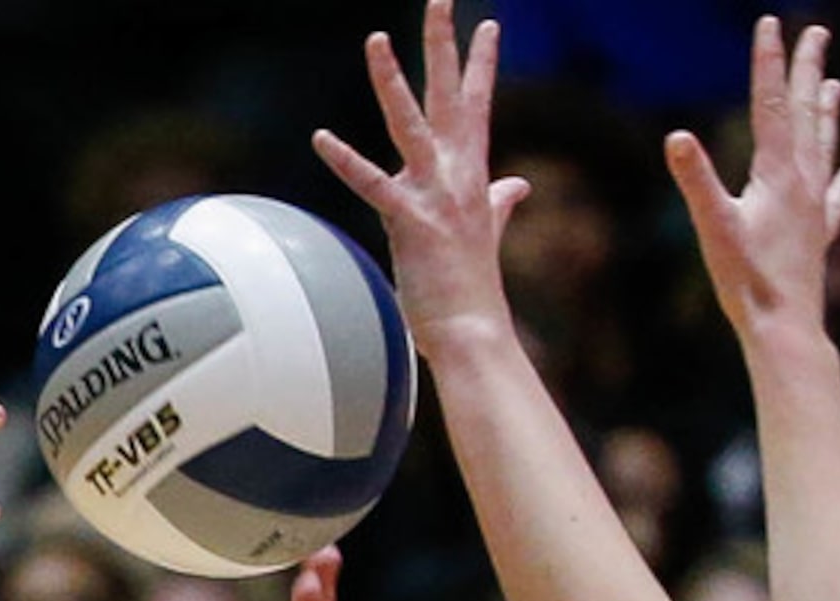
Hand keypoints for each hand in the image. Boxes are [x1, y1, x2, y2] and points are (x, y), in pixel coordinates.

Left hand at [311, 0, 526, 357]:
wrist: (474, 332)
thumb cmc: (472, 287)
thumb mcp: (487, 232)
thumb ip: (501, 202)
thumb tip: (518, 184)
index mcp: (474, 174)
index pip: (477, 106)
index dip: (480, 65)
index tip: (488, 25)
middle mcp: (458, 175)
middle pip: (448, 95)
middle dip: (443, 45)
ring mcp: (435, 195)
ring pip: (411, 124)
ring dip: (392, 80)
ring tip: (375, 39)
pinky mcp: (410, 221)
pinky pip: (373, 184)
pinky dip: (346, 160)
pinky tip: (321, 137)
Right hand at [663, 18, 839, 344]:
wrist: (786, 329)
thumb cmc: (746, 283)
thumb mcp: (713, 229)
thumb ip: (695, 180)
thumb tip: (676, 137)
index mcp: (777, 174)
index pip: (772, 104)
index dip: (769, 62)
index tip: (772, 23)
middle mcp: (804, 183)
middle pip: (806, 114)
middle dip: (808, 70)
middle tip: (817, 32)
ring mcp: (814, 209)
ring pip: (825, 146)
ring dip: (828, 112)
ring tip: (835, 83)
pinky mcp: (818, 236)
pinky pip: (836, 198)